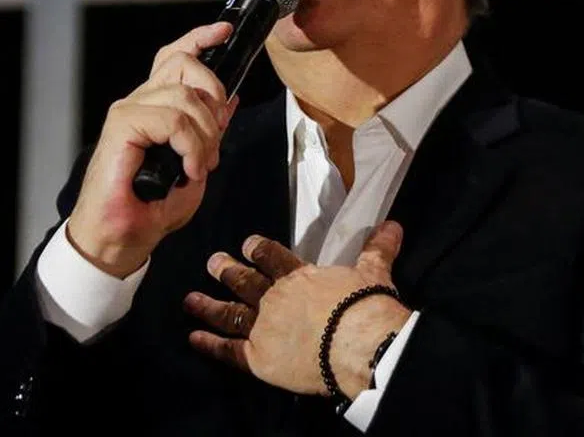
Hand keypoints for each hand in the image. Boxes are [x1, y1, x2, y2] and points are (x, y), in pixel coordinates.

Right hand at [67, 22, 236, 277]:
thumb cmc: (148, 210)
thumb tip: (231, 102)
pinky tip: (190, 167)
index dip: (201, 38)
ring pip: (182, 94)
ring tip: (200, 164)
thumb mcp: (194, 165)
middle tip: (216, 137)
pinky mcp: (121, 126)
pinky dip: (190, 143)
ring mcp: (128, 111)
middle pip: (183, 64)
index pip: (175, 57)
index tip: (225, 31)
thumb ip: (210, 133)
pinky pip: (171, 118)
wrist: (119, 240)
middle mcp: (139, 102)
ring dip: (204, 132)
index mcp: (154, 107)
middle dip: (214, 94)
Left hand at [184, 220, 411, 398]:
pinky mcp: (259, 357)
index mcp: (299, 276)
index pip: (273, 257)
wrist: (361, 343)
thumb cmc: (366, 305)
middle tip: (211, 262)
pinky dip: (210, 344)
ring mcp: (263, 326)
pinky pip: (229, 350)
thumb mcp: (373, 271)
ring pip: (230, 313)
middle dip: (227, 271)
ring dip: (208, 305)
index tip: (246, 244)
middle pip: (245, 281)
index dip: (258, 250)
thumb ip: (377, 249)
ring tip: (189, 299)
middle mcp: (275, 298)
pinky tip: (194, 338)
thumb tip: (394, 225)